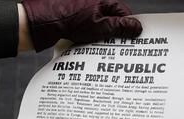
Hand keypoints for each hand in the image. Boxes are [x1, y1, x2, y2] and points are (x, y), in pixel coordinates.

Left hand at [21, 0, 141, 51]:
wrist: (46, 22)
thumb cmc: (71, 21)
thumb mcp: (100, 26)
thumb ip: (120, 27)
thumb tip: (137, 27)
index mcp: (104, 1)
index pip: (124, 13)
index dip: (128, 27)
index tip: (131, 40)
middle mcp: (95, 3)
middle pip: (111, 20)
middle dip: (114, 34)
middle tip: (116, 48)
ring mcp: (84, 11)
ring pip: (98, 26)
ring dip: (100, 38)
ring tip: (99, 48)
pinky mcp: (74, 19)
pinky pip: (86, 29)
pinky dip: (88, 38)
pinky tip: (86, 46)